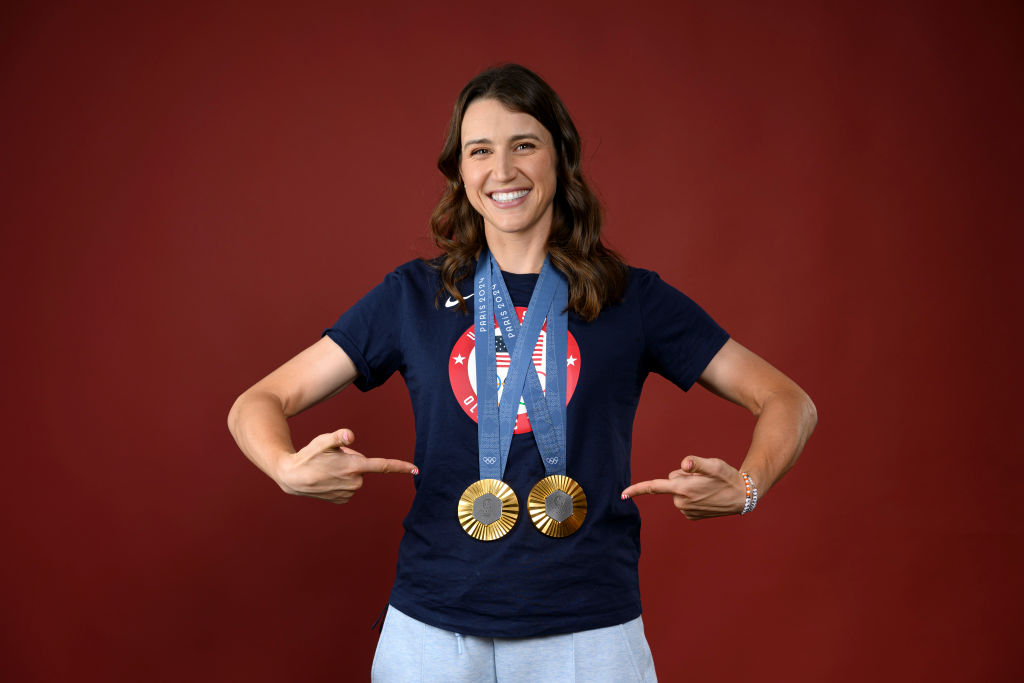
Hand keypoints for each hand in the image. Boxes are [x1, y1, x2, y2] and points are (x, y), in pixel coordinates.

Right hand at [275, 429, 417, 503]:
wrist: (291, 477)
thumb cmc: (308, 455)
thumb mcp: (323, 441)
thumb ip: (339, 436)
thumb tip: (351, 436)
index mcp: (354, 467)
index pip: (383, 466)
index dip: (400, 467)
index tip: (416, 469)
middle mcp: (355, 482)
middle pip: (363, 465)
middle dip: (351, 459)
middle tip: (332, 457)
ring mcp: (348, 493)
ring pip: (355, 475)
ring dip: (345, 470)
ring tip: (326, 468)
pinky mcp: (342, 500)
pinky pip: (348, 485)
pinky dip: (340, 480)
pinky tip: (326, 478)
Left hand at [620, 456, 744, 520]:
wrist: (742, 497)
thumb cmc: (727, 477)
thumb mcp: (714, 464)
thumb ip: (696, 462)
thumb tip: (683, 465)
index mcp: (683, 489)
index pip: (654, 487)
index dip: (636, 490)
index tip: (621, 495)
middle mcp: (681, 502)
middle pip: (672, 481)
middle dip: (683, 477)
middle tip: (704, 478)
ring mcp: (686, 511)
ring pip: (679, 490)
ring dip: (690, 486)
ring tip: (708, 487)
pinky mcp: (691, 516)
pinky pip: (685, 499)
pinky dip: (693, 495)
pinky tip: (708, 495)